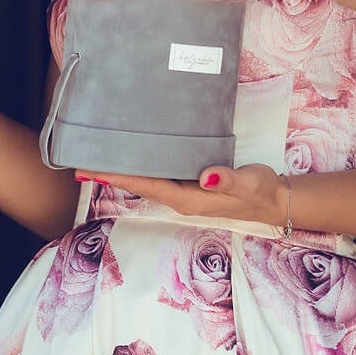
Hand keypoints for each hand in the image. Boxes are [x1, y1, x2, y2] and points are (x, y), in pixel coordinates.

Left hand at [83, 163, 286, 226]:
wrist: (273, 199)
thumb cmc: (260, 190)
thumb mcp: (247, 183)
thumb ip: (227, 180)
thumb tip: (206, 175)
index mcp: (188, 199)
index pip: (146, 185)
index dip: (118, 177)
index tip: (91, 170)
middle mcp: (181, 197)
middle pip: (139, 184)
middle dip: (112, 173)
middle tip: (82, 159)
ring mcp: (185, 192)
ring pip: (148, 179)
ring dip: (124, 170)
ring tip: (99, 156)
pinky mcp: (191, 183)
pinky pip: (159, 174)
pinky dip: (142, 166)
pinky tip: (134, 155)